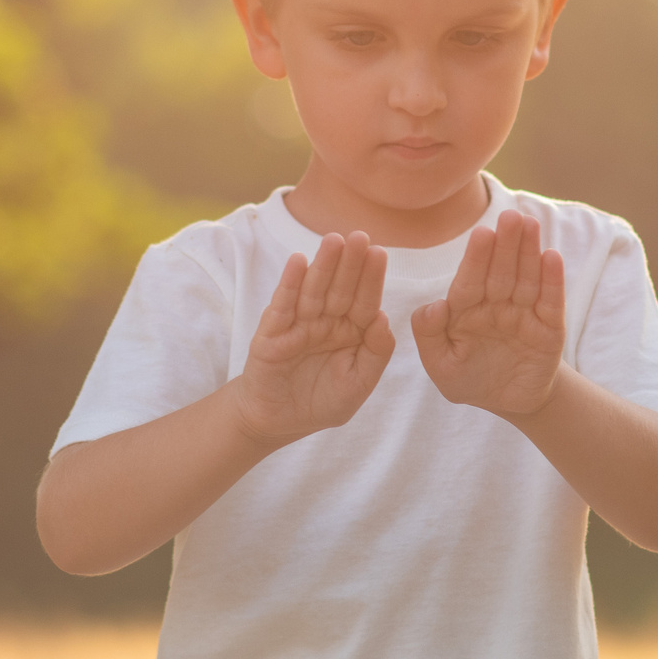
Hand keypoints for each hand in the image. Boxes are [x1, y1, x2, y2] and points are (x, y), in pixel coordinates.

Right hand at [231, 230, 393, 445]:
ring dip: (322, 265)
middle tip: (360, 236)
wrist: (279, 422)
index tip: (380, 253)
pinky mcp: (272, 334)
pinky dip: (289, 285)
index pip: (364, 302)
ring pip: (313, 291)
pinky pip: (283, 307)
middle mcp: (326, 323)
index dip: (371, 278)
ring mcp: (298, 325)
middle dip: (350, 263)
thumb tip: (384, 319)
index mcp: (351, 332)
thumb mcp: (357, 385)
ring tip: (333, 240)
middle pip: (340, 289)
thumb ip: (375, 355)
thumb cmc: (320, 402)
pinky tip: (297, 263)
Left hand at [413, 211, 564, 419]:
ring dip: (529, 252)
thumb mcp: (442, 367)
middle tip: (511, 217)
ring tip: (530, 225)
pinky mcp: (549, 326)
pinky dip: (552, 281)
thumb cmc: (469, 379)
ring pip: (526, 278)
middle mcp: (495, 304)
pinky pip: (550, 301)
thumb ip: (429, 336)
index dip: (476, 258)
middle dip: (505, 244)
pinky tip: (551, 257)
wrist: (509, 402)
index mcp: (465, 309)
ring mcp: (523, 312)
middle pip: (500, 271)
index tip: (481, 233)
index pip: (470, 281)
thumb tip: (433, 306)